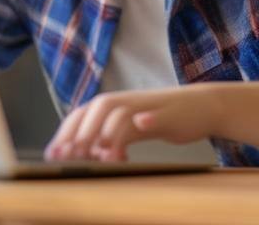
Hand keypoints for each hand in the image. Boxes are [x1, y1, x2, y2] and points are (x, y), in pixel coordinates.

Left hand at [43, 84, 221, 162]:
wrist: (205, 106)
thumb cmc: (165, 117)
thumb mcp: (133, 128)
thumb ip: (111, 137)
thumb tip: (86, 154)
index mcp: (115, 104)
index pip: (82, 113)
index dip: (66, 132)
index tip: (53, 154)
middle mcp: (127, 101)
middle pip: (95, 110)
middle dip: (79, 133)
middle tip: (69, 157)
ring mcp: (148, 105)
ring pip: (120, 113)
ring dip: (106, 133)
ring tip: (98, 155)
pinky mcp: (169, 113)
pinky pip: (152, 117)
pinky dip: (144, 122)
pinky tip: (134, 136)